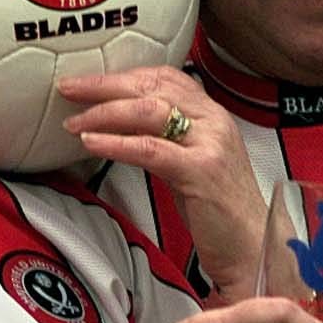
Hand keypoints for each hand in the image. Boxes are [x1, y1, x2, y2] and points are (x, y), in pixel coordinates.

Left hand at [59, 67, 265, 301]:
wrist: (253, 246)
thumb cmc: (219, 211)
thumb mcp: (190, 163)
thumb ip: (165, 139)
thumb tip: (121, 128)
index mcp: (212, 114)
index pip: (164, 77)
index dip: (123, 75)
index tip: (89, 81)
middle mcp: (214, 121)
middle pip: (152, 87)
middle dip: (105, 85)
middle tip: (70, 89)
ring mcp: (210, 143)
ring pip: (148, 111)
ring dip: (104, 113)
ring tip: (75, 122)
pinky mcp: (201, 171)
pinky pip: (150, 149)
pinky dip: (116, 142)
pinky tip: (92, 142)